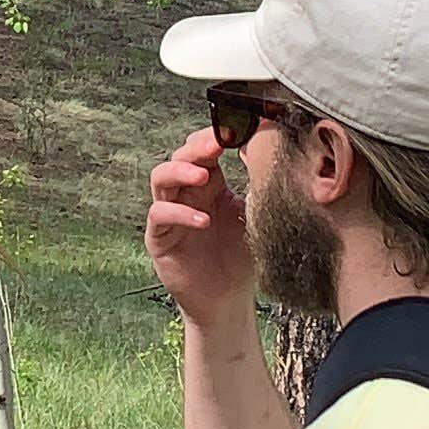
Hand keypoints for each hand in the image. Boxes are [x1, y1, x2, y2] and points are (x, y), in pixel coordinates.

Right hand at [147, 126, 255, 329]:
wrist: (229, 300)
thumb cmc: (243, 257)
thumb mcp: (256, 216)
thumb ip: (259, 187)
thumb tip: (269, 152)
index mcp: (211, 184)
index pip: (204, 150)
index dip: (214, 137)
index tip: (234, 128)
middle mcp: (187, 194)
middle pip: (180, 157)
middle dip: (197, 147)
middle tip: (217, 143)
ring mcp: (170, 214)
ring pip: (161, 178)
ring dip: (180, 171)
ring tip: (203, 175)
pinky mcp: (159, 238)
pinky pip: (160, 216)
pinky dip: (179, 213)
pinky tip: (202, 220)